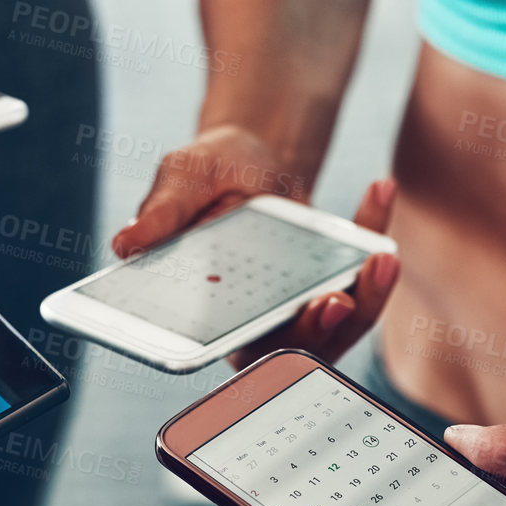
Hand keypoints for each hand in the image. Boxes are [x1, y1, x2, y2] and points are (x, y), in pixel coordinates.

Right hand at [114, 124, 398, 368]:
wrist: (246, 154)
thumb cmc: (206, 176)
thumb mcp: (180, 182)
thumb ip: (160, 214)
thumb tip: (125, 244)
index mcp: (213, 317)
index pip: (238, 349)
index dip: (266, 351)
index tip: (284, 327)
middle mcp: (259, 322)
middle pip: (297, 348)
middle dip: (322, 330)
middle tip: (337, 300)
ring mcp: (300, 308)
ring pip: (341, 324)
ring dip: (367, 296)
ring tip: (380, 256)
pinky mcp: (335, 285)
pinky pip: (363, 278)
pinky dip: (374, 233)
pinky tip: (380, 189)